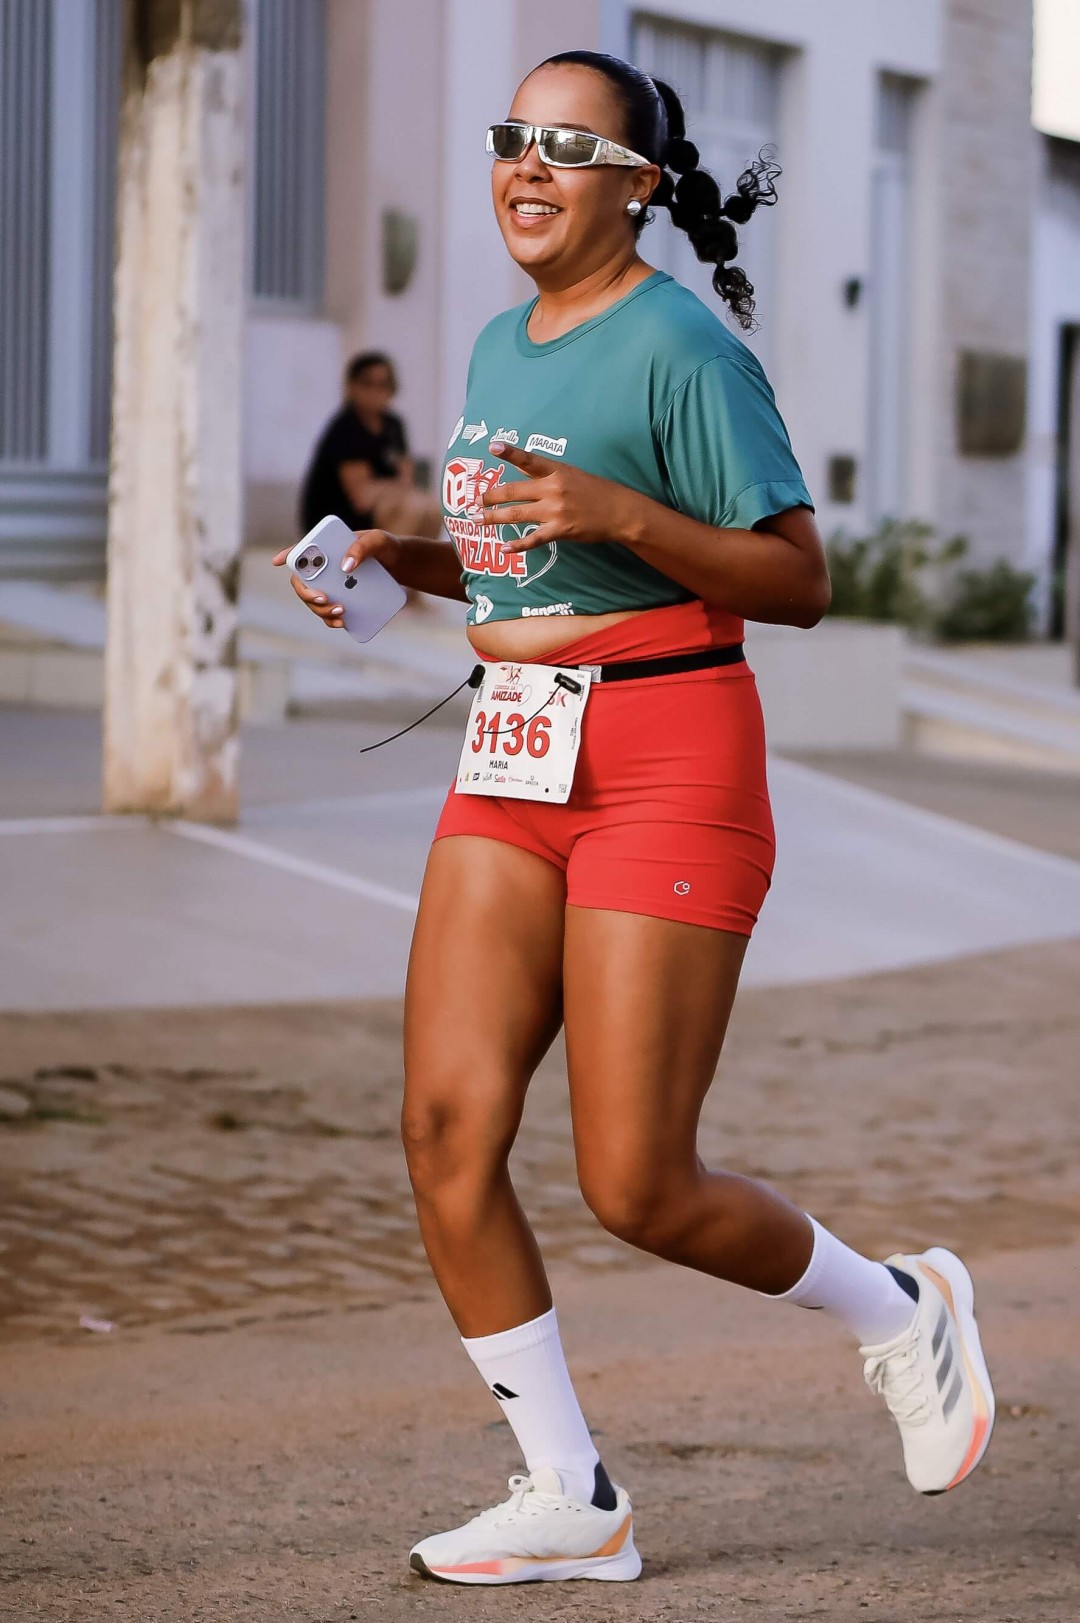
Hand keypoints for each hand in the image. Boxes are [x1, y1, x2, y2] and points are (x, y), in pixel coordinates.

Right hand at [271, 530, 400, 629]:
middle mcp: (324, 568)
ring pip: (314, 602)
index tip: (278, 561)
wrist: (401, 566)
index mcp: (327, 547)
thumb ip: (362, 547)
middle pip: (302, 583)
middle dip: (307, 594)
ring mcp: (331, 586)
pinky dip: (331, 620)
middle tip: (324, 599)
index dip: (287, 556)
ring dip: (320, 610)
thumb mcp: (378, 541)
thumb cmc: (386, 548)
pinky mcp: (342, 600)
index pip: (302, 550)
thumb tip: (345, 566)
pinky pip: (329, 614)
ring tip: (340, 612)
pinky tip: (343, 621)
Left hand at [479, 442, 637, 551]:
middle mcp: (553, 488)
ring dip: (494, 518)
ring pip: (517, 514)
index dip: (510, 453)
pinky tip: (505, 548)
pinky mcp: (561, 530)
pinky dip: (518, 545)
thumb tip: (519, 469)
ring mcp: (556, 510)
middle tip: (475, 501)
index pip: (529, 460)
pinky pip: (534, 539)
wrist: (621, 512)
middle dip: (491, 497)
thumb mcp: (572, 475)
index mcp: (557, 471)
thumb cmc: (596, 492)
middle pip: (513, 491)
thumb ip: (545, 474)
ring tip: (477, 520)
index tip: (492, 447)